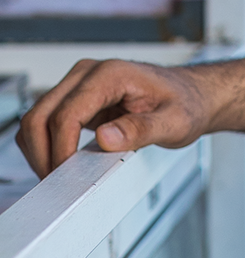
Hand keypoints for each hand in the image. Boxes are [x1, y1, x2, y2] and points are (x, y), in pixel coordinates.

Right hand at [18, 59, 219, 178]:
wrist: (194, 95)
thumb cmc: (188, 103)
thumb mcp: (175, 121)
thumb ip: (142, 130)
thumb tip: (106, 137)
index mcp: (112, 74)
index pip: (67, 114)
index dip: (61, 149)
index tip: (68, 176)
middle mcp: (89, 74)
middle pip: (41, 115)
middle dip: (43, 153)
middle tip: (59, 183)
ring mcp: (80, 85)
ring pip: (37, 119)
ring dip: (41, 151)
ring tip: (62, 176)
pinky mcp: (79, 99)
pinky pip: (48, 123)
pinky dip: (47, 145)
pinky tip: (65, 163)